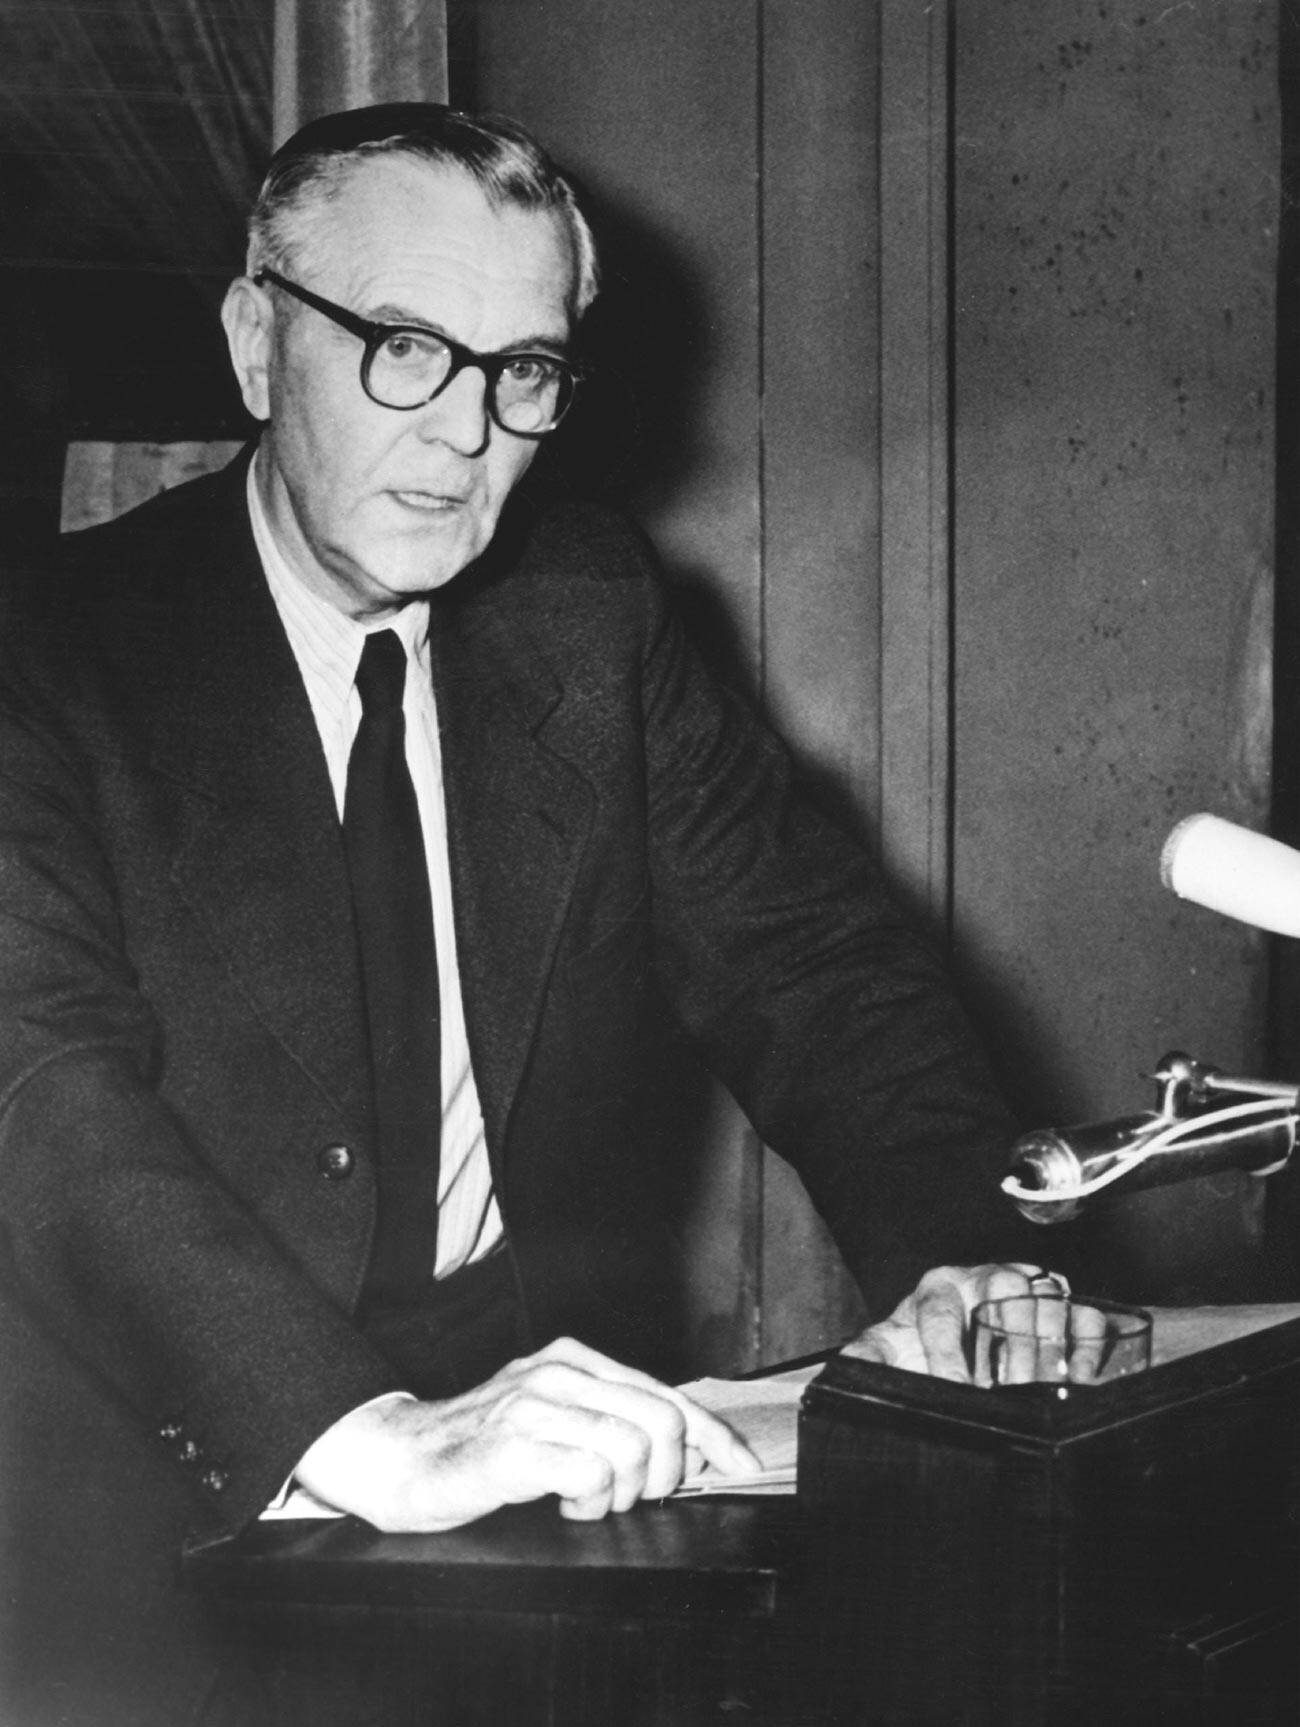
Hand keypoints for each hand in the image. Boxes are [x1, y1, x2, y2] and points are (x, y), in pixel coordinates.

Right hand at [295, 1335, 760, 1531]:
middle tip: (634, 1496)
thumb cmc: (483, 1446)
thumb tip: (689, 1450)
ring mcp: (535, 1405)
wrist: (402, 1459)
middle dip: (666, 1474)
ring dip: (622, 1494)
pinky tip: (563, 1504)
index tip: (740, 1465)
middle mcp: (559, 1372)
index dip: (712, 1436)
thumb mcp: (555, 1418)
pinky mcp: (516, 1444)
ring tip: (588, 1500)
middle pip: (662, 1420)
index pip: (667, 1394)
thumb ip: (612, 1421)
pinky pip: (591, 1475)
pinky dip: (590, 1503)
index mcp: (575, 1360)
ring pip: (633, 1448)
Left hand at [846, 1262, 1067, 1381]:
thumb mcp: (890, 1346)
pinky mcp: (1063, 1305)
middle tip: (1008, 1392)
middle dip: (1006, 1346)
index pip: (941, 1308)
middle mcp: (984, 1278)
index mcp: (939, 1286)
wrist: (960, 1332)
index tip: (957, 1387)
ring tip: (1039, 1392)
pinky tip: (1080, 1381)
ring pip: (1046, 1299)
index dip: (948, 1350)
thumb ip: (867, 1356)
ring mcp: (1028, 1287)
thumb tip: (840, 1372)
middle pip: (1004, 1292)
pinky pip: (1084, 1316)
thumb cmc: (923, 1341)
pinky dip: (1087, 1347)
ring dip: (1046, 1349)